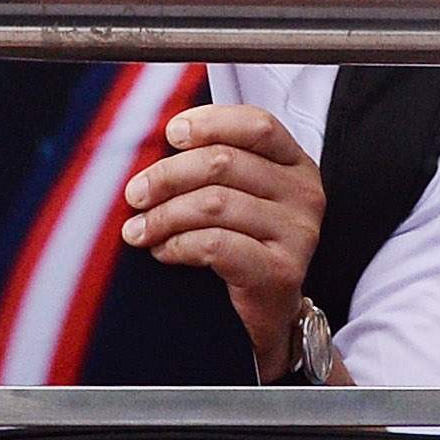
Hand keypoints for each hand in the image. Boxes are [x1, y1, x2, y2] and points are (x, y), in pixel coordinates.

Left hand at [122, 102, 327, 376]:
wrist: (266, 317)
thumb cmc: (243, 247)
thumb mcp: (236, 195)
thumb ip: (211, 163)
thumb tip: (151, 143)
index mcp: (295, 164)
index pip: (256, 125)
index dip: (209, 123)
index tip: (169, 134)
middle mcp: (305, 194)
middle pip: (225, 163)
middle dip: (168, 175)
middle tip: (134, 194)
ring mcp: (299, 233)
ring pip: (215, 203)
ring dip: (165, 215)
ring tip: (138, 230)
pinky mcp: (283, 271)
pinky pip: (216, 245)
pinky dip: (178, 244)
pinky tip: (161, 251)